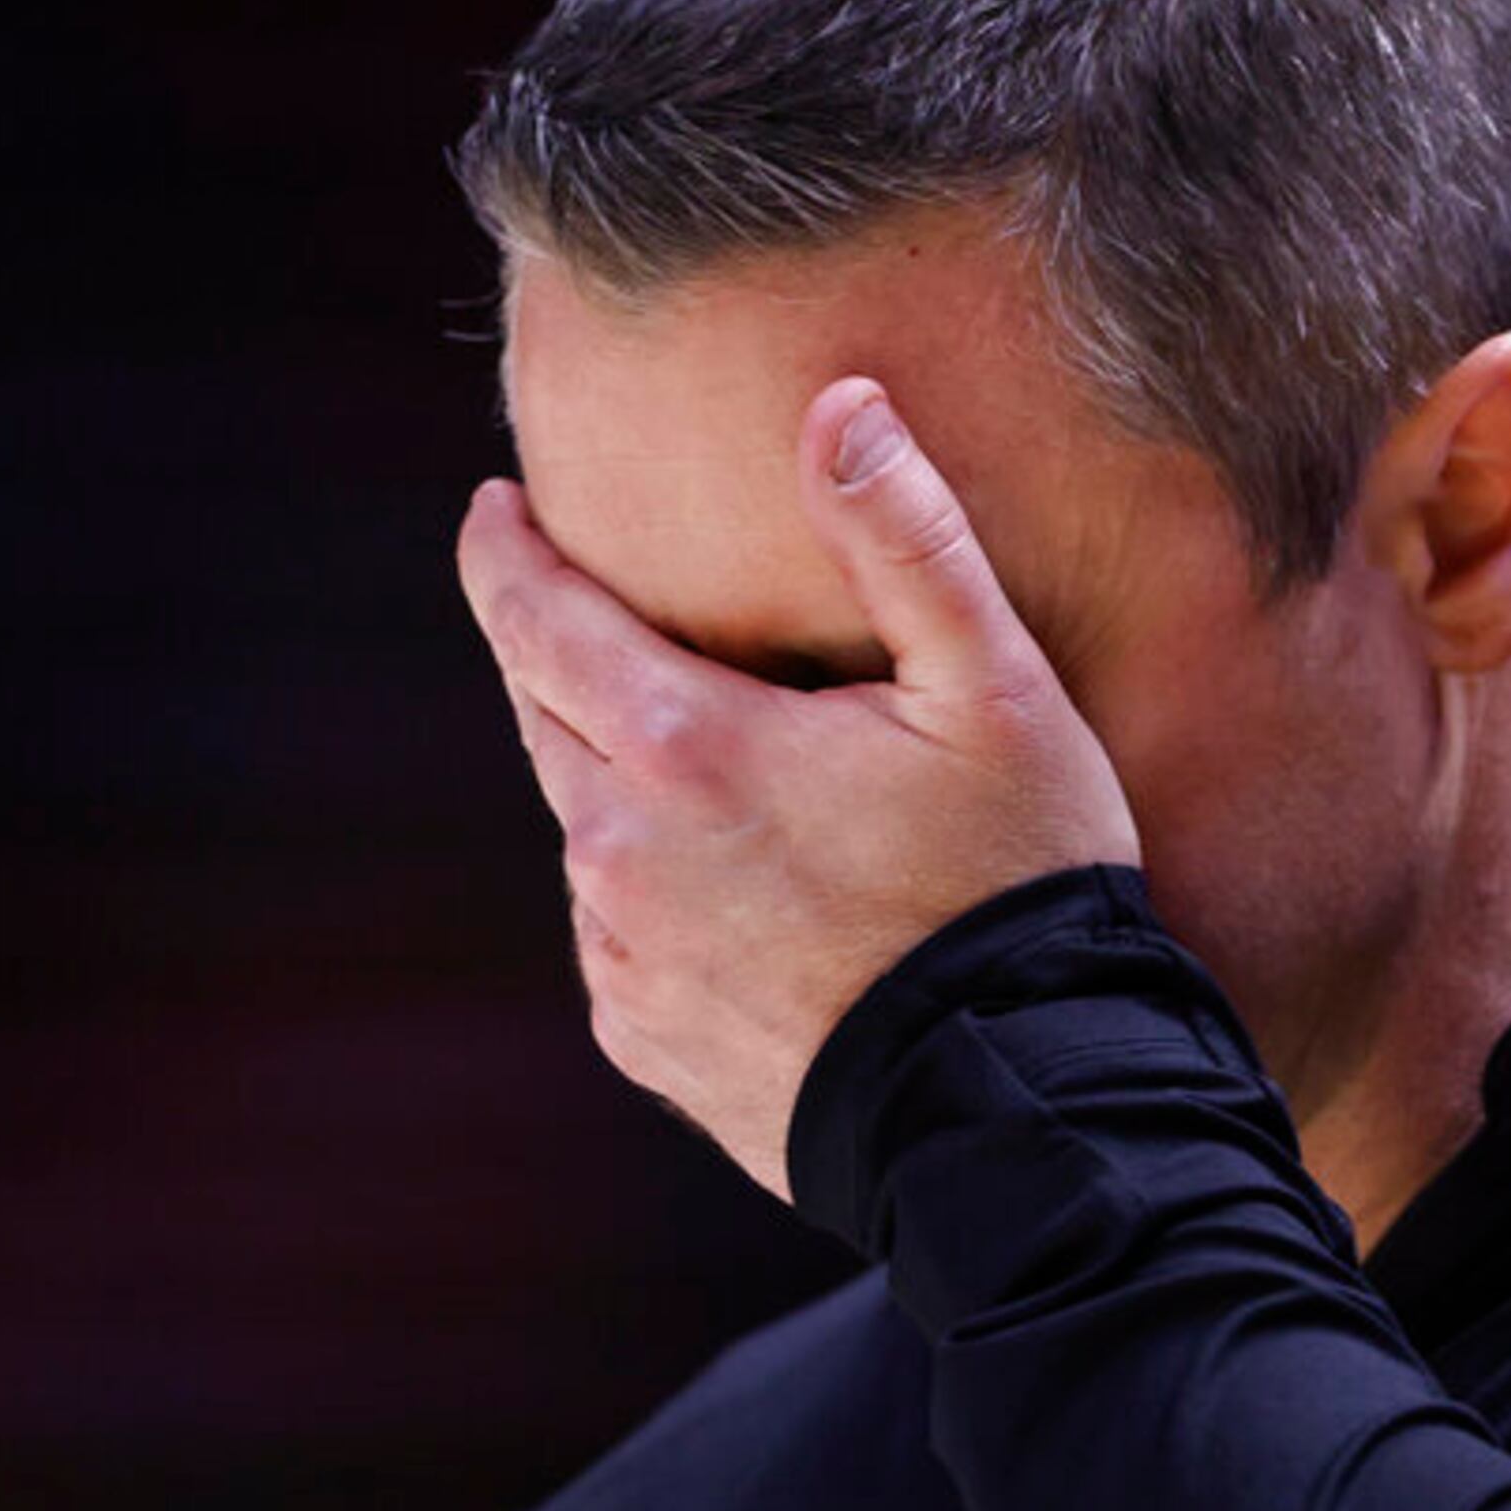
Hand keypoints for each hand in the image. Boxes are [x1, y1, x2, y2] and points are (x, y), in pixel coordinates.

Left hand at [455, 377, 1141, 1198]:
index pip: (535, 619)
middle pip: (544, 715)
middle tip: (594, 610)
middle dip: (558, 652)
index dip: (503, 553)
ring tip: (711, 764)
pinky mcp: (641, 1036)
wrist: (1019, 1108)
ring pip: (582, 826)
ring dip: (620, 779)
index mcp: (685, 747)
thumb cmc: (1017, 883)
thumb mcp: (993, 691)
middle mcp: (617, 853)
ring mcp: (621, 955)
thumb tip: (840, 401)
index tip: (491, 506)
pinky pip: (616, 928)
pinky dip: (651, 886)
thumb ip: (905, 536)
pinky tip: (740, 889)